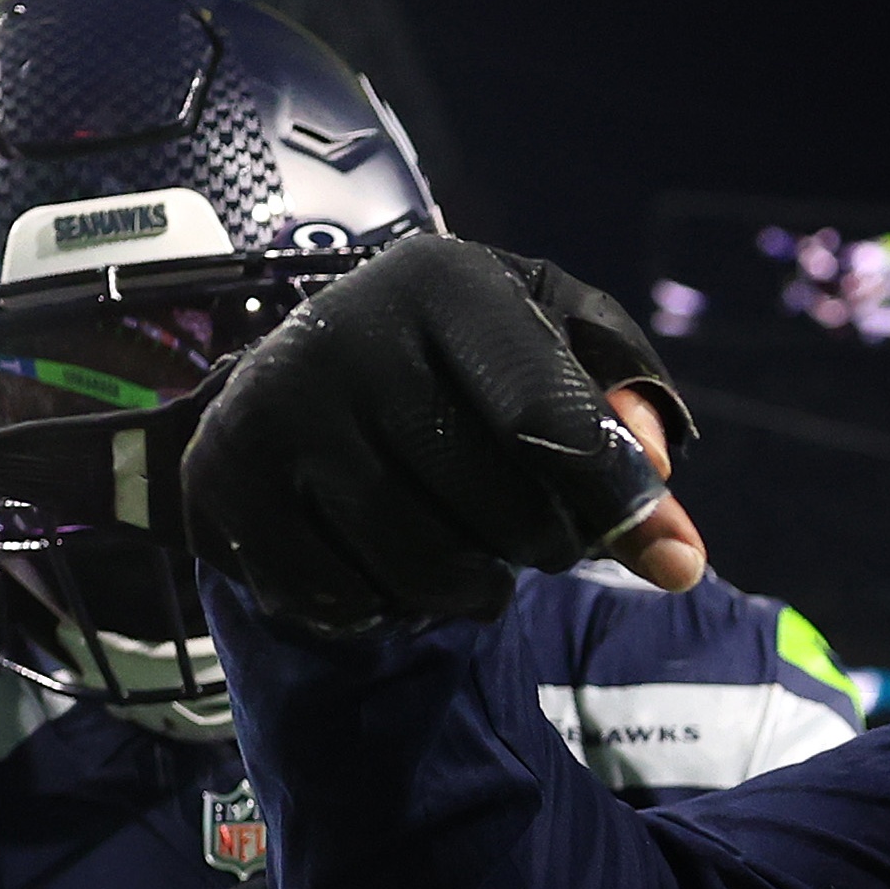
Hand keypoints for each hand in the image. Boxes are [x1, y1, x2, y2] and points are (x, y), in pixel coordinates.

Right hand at [185, 237, 708, 636]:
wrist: (314, 374)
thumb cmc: (470, 363)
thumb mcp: (559, 351)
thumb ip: (628, 415)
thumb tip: (668, 525)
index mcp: (440, 281)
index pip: (545, 419)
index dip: (613, 501)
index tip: (667, 551)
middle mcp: (341, 332)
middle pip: (496, 513)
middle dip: (542, 545)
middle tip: (531, 527)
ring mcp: (271, 412)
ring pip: (421, 571)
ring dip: (472, 588)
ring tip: (467, 546)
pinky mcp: (222, 484)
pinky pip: (343, 602)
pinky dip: (386, 607)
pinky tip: (385, 557)